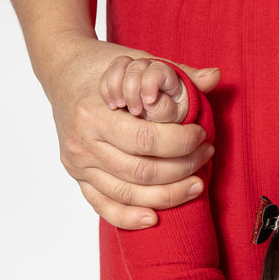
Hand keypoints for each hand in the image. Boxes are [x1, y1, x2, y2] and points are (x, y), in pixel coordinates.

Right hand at [44, 36, 219, 228]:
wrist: (62, 72)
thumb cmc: (103, 67)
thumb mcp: (139, 60)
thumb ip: (179, 72)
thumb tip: (216, 75)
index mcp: (93, 113)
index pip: (146, 140)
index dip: (181, 143)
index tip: (202, 135)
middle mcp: (82, 143)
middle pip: (141, 171)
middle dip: (182, 168)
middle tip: (206, 156)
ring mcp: (78, 165)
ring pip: (128, 193)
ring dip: (168, 194)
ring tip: (197, 183)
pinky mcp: (79, 179)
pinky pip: (104, 207)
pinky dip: (129, 218)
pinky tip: (155, 218)